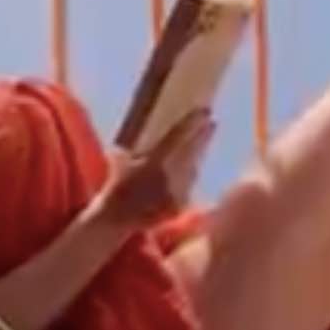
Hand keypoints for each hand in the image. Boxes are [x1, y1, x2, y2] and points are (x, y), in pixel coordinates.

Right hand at [94, 108, 216, 227]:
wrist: (118, 219)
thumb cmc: (117, 188)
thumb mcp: (118, 163)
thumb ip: (127, 150)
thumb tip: (126, 140)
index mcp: (154, 160)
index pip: (177, 136)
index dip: (192, 122)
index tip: (204, 110)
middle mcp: (169, 174)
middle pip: (192, 151)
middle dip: (203, 136)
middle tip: (212, 123)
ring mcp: (177, 190)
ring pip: (193, 167)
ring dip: (198, 155)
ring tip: (201, 144)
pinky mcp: (180, 203)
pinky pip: (189, 185)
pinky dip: (190, 176)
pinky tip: (191, 169)